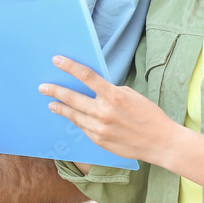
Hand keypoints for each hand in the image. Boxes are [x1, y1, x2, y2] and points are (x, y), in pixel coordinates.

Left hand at [40, 55, 179, 165]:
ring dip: (60, 107)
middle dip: (55, 90)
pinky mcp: (99, 140)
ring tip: (51, 103)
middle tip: (43, 87)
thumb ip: (110, 92)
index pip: (86, 76)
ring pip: (74, 115)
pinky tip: (70, 116)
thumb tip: (92, 89)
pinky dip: (76, 120)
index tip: (57, 60)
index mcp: (114, 95)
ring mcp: (100, 128)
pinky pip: (83, 127)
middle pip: (72, 97)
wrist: (160, 142)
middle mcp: (104, 112)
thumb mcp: (131, 95)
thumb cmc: (148, 115)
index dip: (70, 67)